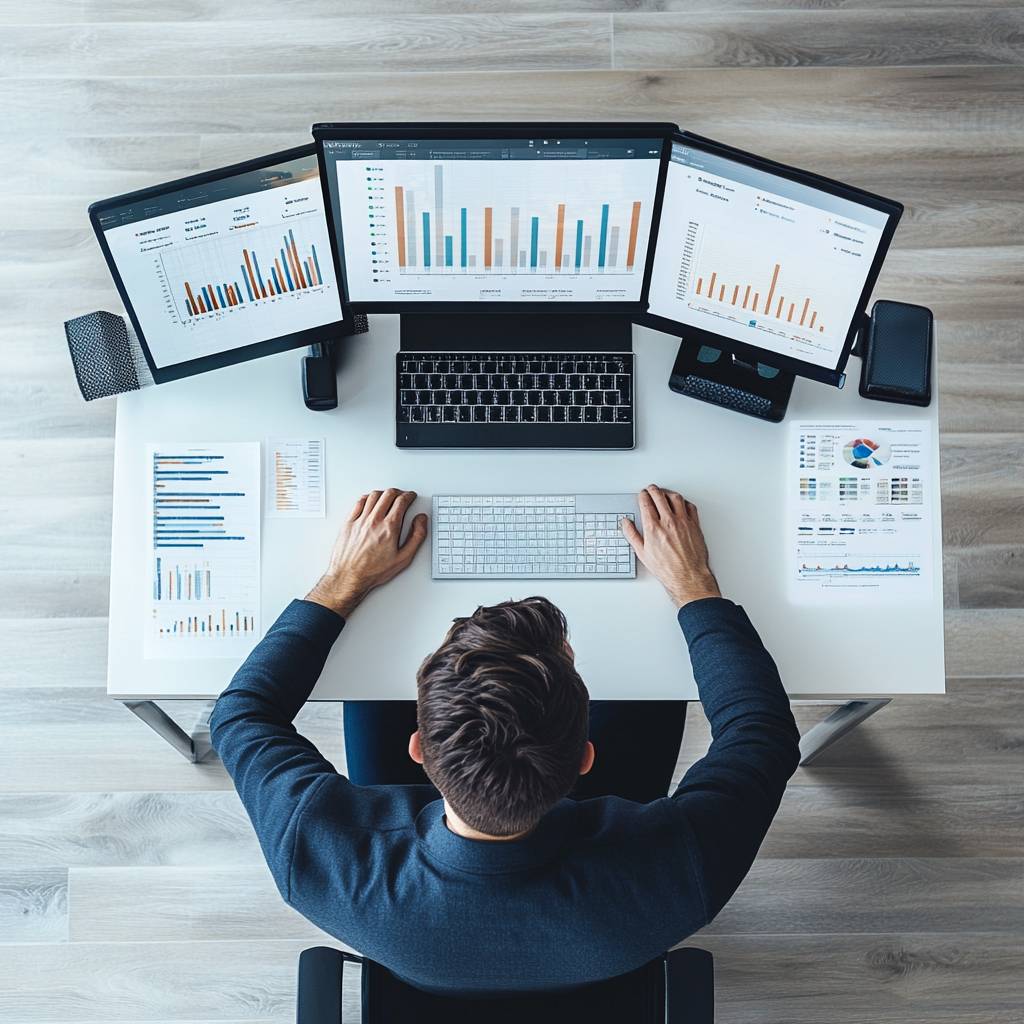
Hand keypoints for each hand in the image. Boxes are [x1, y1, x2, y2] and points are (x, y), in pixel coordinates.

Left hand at [306, 489, 427, 617]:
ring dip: (384, 493)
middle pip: (388, 495)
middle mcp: (374, 520)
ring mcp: (360, 520)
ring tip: (388, 496)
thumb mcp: (404, 558)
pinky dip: (367, 497)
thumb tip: (421, 520)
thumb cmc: (373, 571)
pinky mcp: (349, 523)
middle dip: (398, 492)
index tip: (411, 496)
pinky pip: (359, 502)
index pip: (401, 502)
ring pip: (374, 496)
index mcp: (389, 527)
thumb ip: (416, 536)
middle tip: (402, 495)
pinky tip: (370, 500)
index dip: (409, 496)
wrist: (349, 577)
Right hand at [621, 484, 720, 608]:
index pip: (646, 503)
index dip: (643, 496)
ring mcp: (683, 522)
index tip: (642, 495)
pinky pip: (690, 506)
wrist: (687, 576)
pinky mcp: (694, 525)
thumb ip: (632, 535)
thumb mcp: (642, 553)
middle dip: (653, 490)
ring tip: (664, 493)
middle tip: (651, 489)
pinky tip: (680, 503)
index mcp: (653, 527)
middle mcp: (668, 522)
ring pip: (675, 498)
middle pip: (660, 496)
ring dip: (668, 492)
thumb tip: (626, 523)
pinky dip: (683, 502)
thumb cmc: (666, 568)